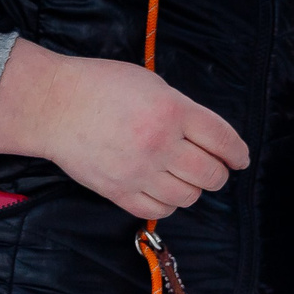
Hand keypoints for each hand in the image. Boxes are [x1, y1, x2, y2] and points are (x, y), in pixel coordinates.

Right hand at [0, 39, 248, 219]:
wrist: (54, 106)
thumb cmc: (100, 87)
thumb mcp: (150, 83)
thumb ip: (183, 109)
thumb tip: (210, 137)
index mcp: (172, 111)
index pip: (223, 140)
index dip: (238, 154)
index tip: (240, 159)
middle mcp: (160, 144)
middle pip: (212, 176)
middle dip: (218, 173)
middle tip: (212, 167)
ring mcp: (140, 172)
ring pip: (189, 197)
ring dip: (192, 189)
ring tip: (182, 176)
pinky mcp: (121, 193)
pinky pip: (160, 210)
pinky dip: (168, 203)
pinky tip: (162, 189)